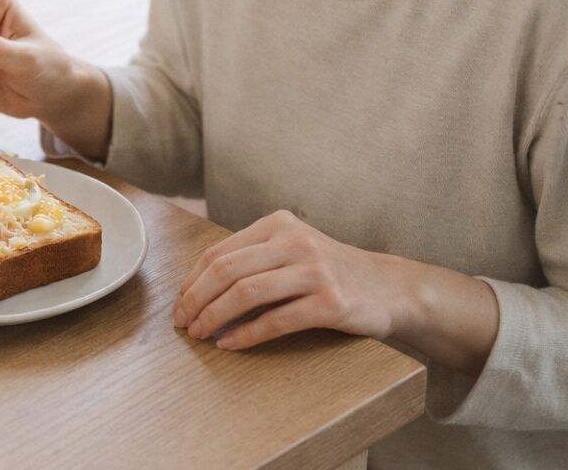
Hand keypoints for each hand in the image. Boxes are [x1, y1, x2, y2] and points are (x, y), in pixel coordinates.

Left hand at [172, 209, 406, 349]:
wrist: (389, 288)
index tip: (178, 304)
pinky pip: (276, 320)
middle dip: (196, 300)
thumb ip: (253, 259)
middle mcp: (295, 241)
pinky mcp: (331, 302)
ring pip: (246, 293)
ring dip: (215, 317)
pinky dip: (246, 334)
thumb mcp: (292, 250)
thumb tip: (197, 288)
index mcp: (278, 224)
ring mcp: (315, 271)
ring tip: (201, 334)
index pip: (220, 252)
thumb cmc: (330, 272)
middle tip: (182, 323)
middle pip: (227, 270)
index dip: (191, 280)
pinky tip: (230, 344)